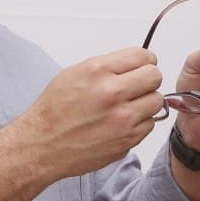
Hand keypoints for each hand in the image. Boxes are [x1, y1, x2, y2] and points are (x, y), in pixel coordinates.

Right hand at [19, 47, 163, 179]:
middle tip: (135, 86)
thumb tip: (135, 63)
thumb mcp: (75, 73)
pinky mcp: (127, 140)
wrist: (43, 145)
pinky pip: (149, 125)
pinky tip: (121, 123)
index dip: (143, 61)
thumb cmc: (55, 110)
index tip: (140, 66)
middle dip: (146, 79)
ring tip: (126, 106)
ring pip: (156, 101)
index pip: (143, 56)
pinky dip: (139, 123)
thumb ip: (108, 66)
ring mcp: (122, 119)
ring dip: (145, 102)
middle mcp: (112, 93)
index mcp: (98, 71)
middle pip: (155, 77)